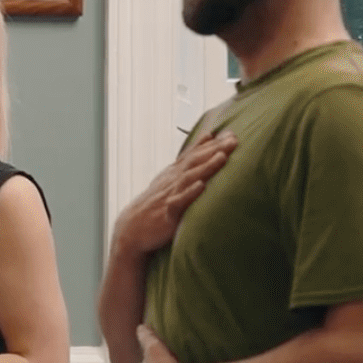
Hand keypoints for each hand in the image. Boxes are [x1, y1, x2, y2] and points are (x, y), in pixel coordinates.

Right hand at [114, 131, 235, 256]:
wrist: (130, 229)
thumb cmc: (153, 206)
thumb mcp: (167, 182)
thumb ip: (185, 167)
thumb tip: (203, 150)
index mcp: (173, 174)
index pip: (193, 154)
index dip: (211, 143)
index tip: (230, 133)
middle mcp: (171, 181)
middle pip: (194, 161)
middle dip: (214, 149)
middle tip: (233, 139)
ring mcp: (169, 195)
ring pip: (188, 178)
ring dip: (205, 167)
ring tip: (221, 157)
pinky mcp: (167, 214)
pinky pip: (178, 202)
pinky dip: (189, 193)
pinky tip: (200, 186)